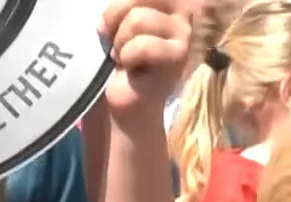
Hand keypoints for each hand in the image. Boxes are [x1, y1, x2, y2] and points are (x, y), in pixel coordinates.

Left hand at [99, 0, 191, 122]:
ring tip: (123, 58)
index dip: (117, 6)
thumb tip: (115, 6)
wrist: (119, 103)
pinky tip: (131, 69)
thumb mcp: (112, 24)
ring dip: (120, 43)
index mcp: (162, 3)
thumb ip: (121, 7)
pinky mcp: (179, 57)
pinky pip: (144, 45)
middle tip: (115, 44)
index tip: (108, 26)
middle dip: (114, 22)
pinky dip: (128, 57)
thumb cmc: (113, 60)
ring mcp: (182, 34)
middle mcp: (177, 13)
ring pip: (138, 19)